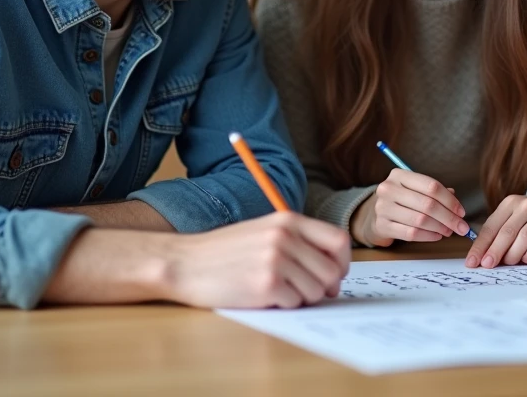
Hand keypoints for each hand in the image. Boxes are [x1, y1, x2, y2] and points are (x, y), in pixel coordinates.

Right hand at [164, 212, 349, 308]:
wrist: (184, 263)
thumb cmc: (224, 251)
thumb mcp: (264, 231)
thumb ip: (298, 242)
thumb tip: (334, 270)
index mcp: (289, 220)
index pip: (339, 241)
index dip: (342, 263)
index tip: (334, 275)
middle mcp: (285, 237)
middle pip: (332, 271)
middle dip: (323, 287)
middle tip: (303, 291)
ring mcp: (276, 260)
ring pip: (316, 291)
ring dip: (301, 298)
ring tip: (277, 290)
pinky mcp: (265, 284)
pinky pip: (294, 303)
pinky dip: (283, 305)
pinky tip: (262, 296)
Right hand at [351, 169, 469, 246]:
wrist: (374, 216)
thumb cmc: (401, 201)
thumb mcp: (415, 190)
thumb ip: (435, 193)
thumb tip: (457, 206)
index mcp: (399, 175)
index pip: (431, 186)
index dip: (450, 200)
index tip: (461, 212)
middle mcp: (388, 188)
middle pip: (428, 204)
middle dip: (449, 218)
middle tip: (461, 227)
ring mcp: (383, 207)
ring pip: (420, 220)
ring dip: (440, 228)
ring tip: (449, 231)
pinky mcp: (381, 225)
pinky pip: (411, 233)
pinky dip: (428, 236)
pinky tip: (436, 236)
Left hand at [465, 186, 526, 267]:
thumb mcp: (509, 222)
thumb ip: (496, 236)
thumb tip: (480, 258)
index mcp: (509, 203)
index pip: (491, 226)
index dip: (480, 246)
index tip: (472, 262)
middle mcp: (526, 205)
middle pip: (506, 232)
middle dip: (494, 251)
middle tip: (487, 265)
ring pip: (523, 237)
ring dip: (513, 254)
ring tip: (509, 263)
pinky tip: (526, 259)